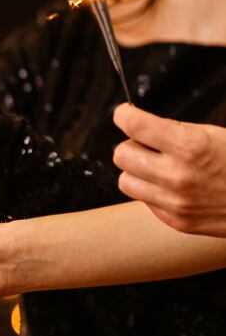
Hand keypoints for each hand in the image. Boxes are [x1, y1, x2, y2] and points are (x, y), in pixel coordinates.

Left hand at [114, 103, 225, 235]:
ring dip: (136, 171)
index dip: (123, 115)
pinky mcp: (177, 221)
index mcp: (190, 146)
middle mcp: (178, 175)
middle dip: (132, 145)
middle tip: (147, 145)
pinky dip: (152, 191)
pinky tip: (173, 187)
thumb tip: (139, 125)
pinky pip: (144, 201)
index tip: (124, 114)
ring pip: (125, 181)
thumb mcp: (214, 135)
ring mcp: (176, 202)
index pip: (135, 126)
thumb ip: (174, 130)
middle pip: (121, 154)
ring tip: (158, 167)